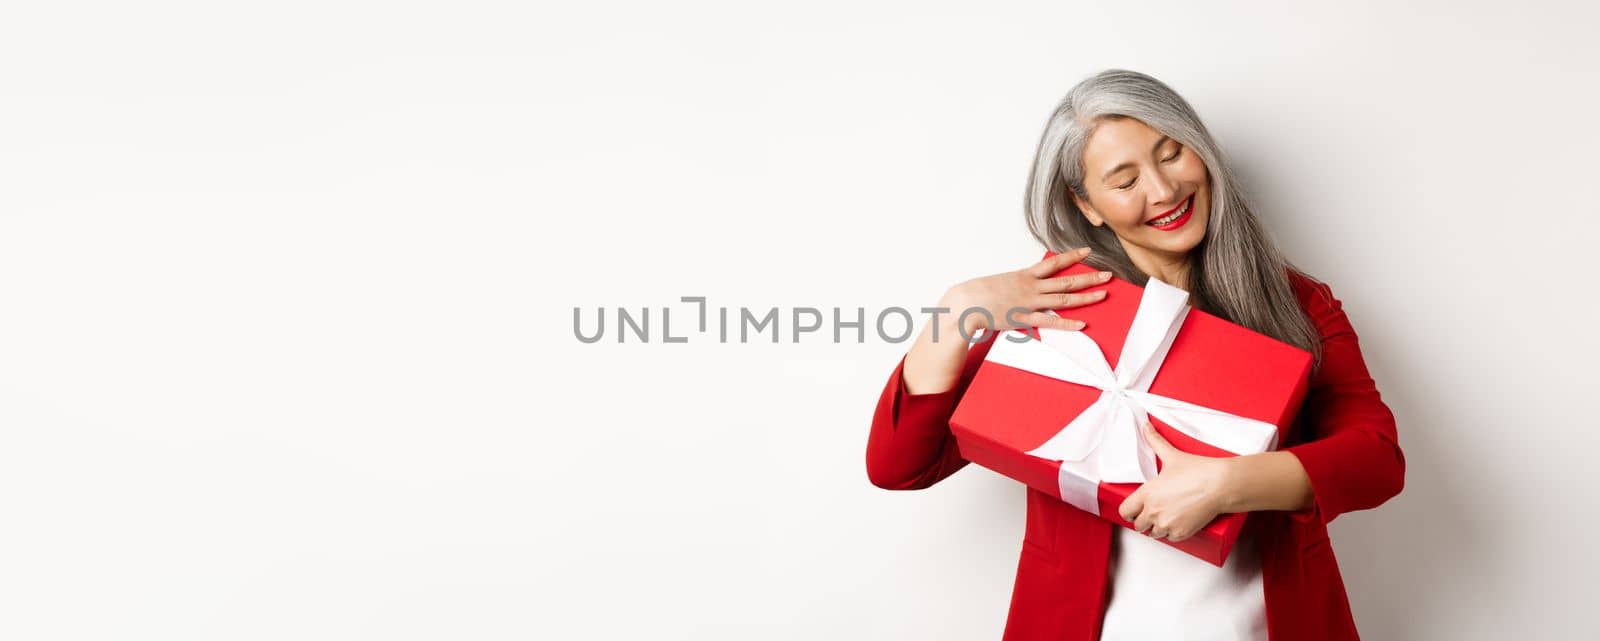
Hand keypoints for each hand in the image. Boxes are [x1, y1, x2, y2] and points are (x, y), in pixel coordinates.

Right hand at [942, 247, 1111, 337]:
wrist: (965, 302)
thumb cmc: (978, 293)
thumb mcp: (1000, 282)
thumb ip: (1015, 284)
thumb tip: (1022, 285)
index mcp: (1024, 275)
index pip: (1054, 263)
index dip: (1072, 256)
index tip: (1086, 251)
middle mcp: (1031, 286)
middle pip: (1066, 280)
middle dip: (1089, 277)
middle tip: (1108, 275)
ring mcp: (1029, 302)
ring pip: (1063, 298)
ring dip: (1086, 297)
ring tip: (1103, 294)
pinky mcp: (1024, 318)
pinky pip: (1050, 321)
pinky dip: (1067, 323)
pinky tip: (1082, 324)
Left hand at [1118, 420, 1233, 542]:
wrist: (1221, 485)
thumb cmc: (1199, 471)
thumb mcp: (1172, 455)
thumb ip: (1155, 441)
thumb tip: (1146, 427)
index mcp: (1147, 493)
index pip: (1125, 511)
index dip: (1130, 511)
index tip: (1135, 509)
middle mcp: (1153, 511)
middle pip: (1138, 525)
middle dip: (1144, 519)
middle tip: (1154, 511)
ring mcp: (1167, 524)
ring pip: (1153, 533)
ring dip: (1157, 527)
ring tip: (1167, 516)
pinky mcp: (1181, 533)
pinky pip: (1169, 538)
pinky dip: (1172, 532)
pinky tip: (1178, 521)